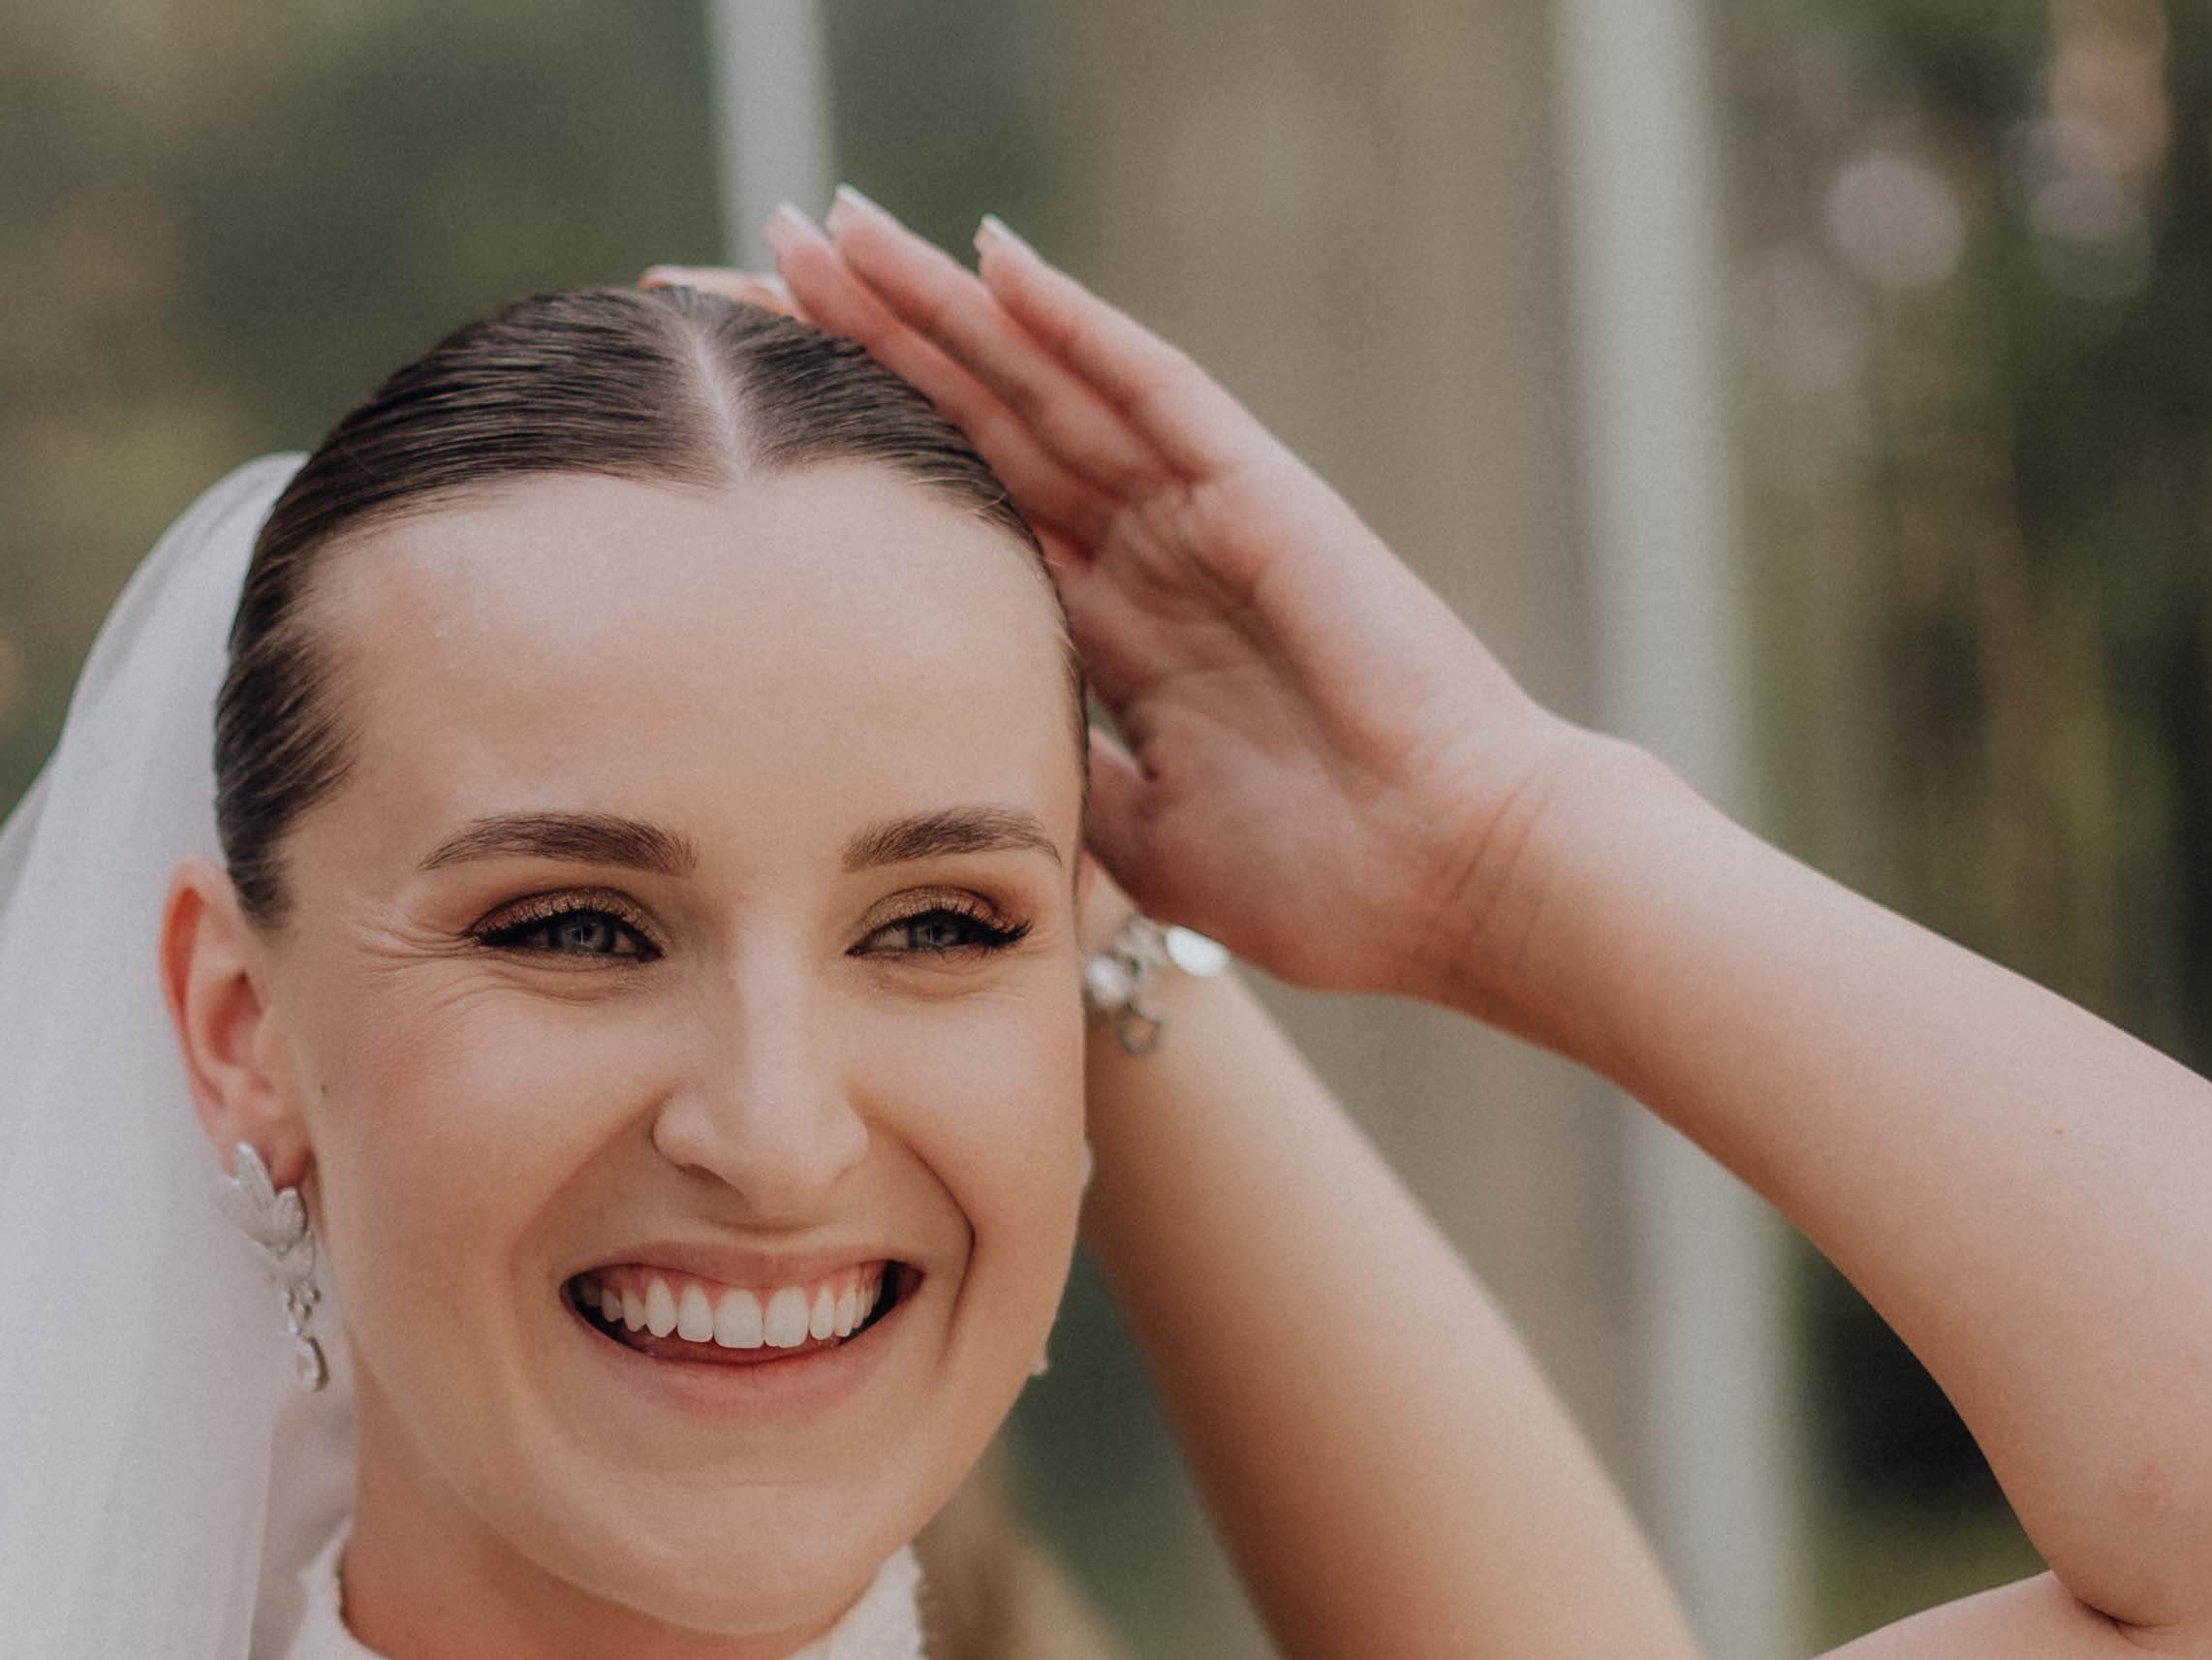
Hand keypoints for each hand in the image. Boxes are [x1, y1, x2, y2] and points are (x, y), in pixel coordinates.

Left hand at [758, 195, 1583, 1013]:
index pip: (965, 512)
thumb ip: (1060, 785)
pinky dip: (1072, 320)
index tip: (754, 407)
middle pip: (981, 421)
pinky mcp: (1260, 492)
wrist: (1458, 879)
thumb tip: (952, 795)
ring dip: (940, 305)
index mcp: (1119, 631)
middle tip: (758, 255)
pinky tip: (991, 255)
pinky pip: (1151, 385)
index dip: (864, 453)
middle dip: (872, 343)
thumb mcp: (1144, 841)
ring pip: (1042, 381)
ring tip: (834, 226)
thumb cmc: (1330, 880)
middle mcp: (1149, 550)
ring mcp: (1202, 511)